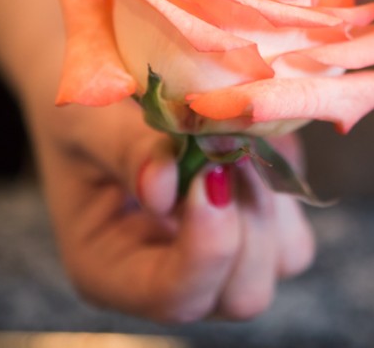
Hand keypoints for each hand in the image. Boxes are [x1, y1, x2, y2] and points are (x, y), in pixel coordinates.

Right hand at [23, 94, 314, 322]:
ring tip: (236, 141)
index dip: (207, 246)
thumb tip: (166, 186)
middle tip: (228, 148)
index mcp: (109, 270)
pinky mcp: (251, 227)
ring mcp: (217, 257)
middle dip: (248, 221)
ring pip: (281, 262)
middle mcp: (167, 276)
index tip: (209, 172)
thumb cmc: (79, 105)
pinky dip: (284, 187)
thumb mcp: (85, 121)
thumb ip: (124, 152)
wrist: (100, 76)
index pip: (174, 297)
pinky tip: (251, 143)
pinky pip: (295, 231)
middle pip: (240, 295)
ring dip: (270, 199)